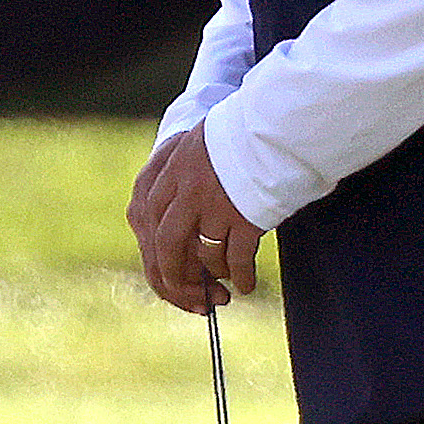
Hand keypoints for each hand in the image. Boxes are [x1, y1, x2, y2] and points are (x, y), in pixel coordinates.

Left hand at [130, 123, 263, 310]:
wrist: (275, 124)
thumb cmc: (237, 138)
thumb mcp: (193, 149)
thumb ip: (175, 184)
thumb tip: (170, 234)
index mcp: (168, 172)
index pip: (148, 224)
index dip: (157, 256)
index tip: (170, 278)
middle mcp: (186, 190)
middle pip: (167, 246)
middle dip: (178, 278)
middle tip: (194, 298)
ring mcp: (215, 204)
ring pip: (203, 255)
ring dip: (213, 277)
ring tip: (224, 287)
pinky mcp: (244, 215)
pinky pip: (236, 258)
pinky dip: (240, 276)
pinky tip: (246, 285)